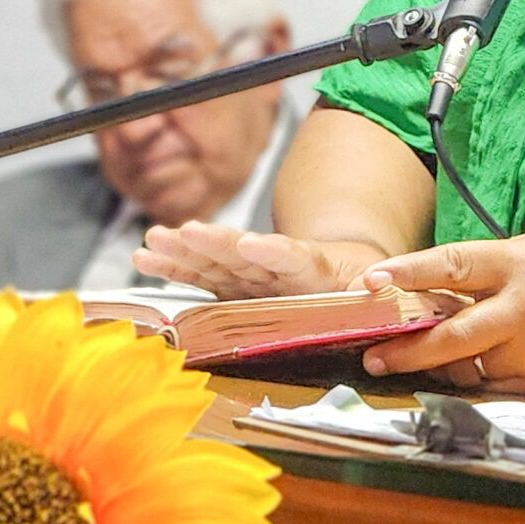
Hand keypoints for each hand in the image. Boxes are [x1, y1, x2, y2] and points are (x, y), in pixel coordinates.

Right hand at [135, 222, 375, 298]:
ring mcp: (250, 274)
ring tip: (154, 240)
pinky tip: (144, 257)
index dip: (272, 250)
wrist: (343, 273)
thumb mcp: (378, 290)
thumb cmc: (359, 286)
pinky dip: (173, 269)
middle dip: (214, 244)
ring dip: (183, 251)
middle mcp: (274, 267)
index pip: (292, 256)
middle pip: (242, 255)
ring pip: (214, 260)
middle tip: (186, 233)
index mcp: (314, 268)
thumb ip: (380, 290)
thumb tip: (378, 284)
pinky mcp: (232, 286)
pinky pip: (200, 277)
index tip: (251, 243)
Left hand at [357, 232, 524, 395]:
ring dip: (455, 363)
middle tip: (373, 357)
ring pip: (473, 366)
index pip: (453, 265)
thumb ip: (485, 273)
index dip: (409, 273)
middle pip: (454, 335)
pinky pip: (497, 386)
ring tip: (460, 351)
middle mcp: (522, 307)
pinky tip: (501, 362)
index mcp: (516, 264)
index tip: (369, 282)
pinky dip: (488, 378)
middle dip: (408, 351)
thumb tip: (427, 294)